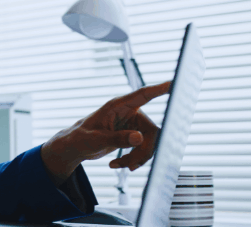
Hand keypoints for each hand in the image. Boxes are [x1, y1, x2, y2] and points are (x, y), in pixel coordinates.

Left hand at [41, 81, 170, 183]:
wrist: (75, 147)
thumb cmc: (80, 138)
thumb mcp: (95, 140)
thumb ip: (117, 139)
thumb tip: (139, 138)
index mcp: (118, 106)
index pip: (143, 94)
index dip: (160, 89)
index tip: (175, 83)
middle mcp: (129, 112)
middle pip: (152, 130)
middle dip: (144, 150)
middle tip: (131, 165)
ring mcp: (132, 124)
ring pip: (149, 142)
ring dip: (138, 157)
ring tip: (120, 166)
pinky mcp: (132, 135)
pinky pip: (143, 148)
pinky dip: (133, 159)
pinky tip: (117, 165)